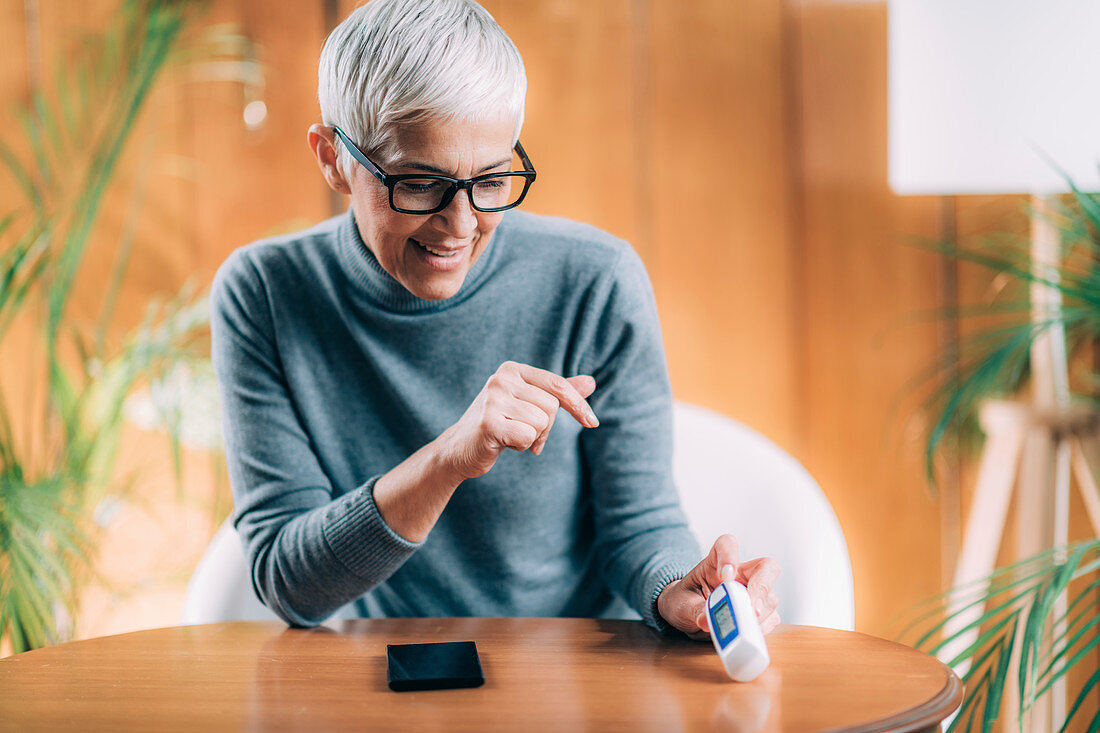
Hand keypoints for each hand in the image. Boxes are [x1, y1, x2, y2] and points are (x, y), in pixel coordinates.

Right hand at [438, 361, 597, 479]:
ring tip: (511, 435)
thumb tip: (591, 382)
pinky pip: (527, 437)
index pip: (558, 385)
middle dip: (545, 427)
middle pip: (552, 406)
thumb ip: (557, 393)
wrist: (460, 449)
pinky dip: (521, 446)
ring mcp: (493, 399)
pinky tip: (504, 443)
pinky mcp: (488, 422)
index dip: (578, 405)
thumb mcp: (528, 404)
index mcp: (512, 370)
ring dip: (532, 437)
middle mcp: (501, 379)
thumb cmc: (498, 424)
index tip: (592, 422)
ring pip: (541, 423)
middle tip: (525, 433)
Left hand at [657, 534, 780, 639]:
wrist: (686, 617)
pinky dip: (761, 629)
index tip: (725, 575)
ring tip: (740, 628)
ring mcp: (753, 592)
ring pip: (770, 598)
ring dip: (759, 615)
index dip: (730, 555)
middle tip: (752, 608)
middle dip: (762, 587)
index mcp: (716, 563)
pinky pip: (772, 619)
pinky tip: (746, 634)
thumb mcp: (682, 605)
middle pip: (766, 567)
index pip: (727, 544)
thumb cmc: (684, 603)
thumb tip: (707, 621)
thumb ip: (695, 611)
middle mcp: (740, 574)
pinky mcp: (759, 613)